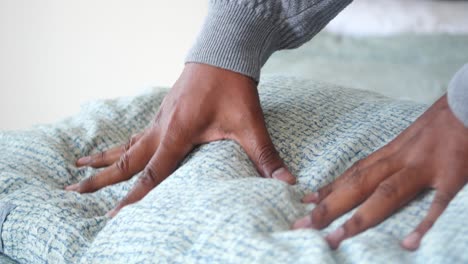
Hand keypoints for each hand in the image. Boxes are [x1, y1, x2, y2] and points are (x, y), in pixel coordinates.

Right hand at [66, 63, 295, 216]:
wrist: (224, 53)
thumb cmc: (233, 87)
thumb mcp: (249, 124)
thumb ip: (265, 156)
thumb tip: (286, 183)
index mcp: (178, 134)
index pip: (151, 174)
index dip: (133, 198)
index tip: (112, 216)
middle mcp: (162, 128)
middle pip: (125, 159)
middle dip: (99, 178)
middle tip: (72, 190)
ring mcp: (160, 119)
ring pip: (126, 144)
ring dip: (103, 158)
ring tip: (79, 167)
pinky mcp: (165, 113)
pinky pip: (137, 133)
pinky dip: (121, 145)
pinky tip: (117, 149)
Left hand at [293, 95, 467, 250]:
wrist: (466, 103)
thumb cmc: (438, 125)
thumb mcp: (408, 140)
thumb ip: (391, 158)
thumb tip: (374, 174)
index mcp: (390, 153)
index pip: (352, 174)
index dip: (328, 189)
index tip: (305, 203)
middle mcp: (399, 160)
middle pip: (357, 185)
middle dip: (329, 207)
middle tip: (302, 226)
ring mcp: (423, 167)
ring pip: (385, 194)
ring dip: (359, 217)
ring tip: (336, 238)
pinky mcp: (451, 174)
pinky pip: (437, 202)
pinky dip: (424, 222)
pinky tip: (410, 243)